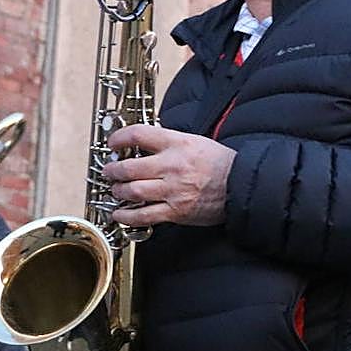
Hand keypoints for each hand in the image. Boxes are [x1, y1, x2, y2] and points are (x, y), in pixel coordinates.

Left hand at [101, 125, 235, 227]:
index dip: (118, 138)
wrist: (241, 186)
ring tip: (116, 190)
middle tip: (109, 171)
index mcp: (177, 144)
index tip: (113, 143)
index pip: (138, 135)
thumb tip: (144, 142)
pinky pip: (143, 215)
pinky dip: (126, 216)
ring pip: (132, 191)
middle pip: (129, 167)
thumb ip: (169, 142)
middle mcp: (172, 166)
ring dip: (118, 191)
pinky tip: (119, 214)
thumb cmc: (220, 164)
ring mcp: (173, 190)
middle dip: (112, 170)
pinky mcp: (176, 211)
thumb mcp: (195, 141)